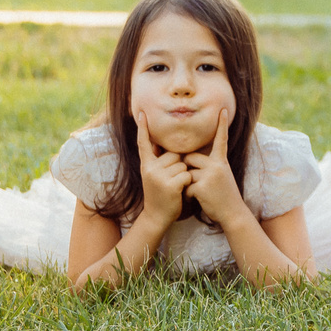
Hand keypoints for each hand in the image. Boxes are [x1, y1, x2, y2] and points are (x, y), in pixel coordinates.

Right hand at [132, 109, 196, 233]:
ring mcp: (159, 177)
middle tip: (171, 180)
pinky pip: (187, 175)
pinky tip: (180, 191)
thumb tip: (163, 143)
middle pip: (174, 154)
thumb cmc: (159, 194)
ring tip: (175, 187)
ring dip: (184, 174)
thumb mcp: (153, 176)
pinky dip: (188, 182)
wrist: (156, 217)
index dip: (143, 127)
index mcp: (146, 165)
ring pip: (182, 164)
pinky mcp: (170, 185)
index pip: (143, 143)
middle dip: (179, 164)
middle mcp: (150, 168)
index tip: (142, 113)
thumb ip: (157, 160)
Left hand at [183, 99, 248, 225]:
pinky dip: (189, 195)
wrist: (233, 213)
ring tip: (200, 193)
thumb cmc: (224, 195)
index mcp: (221, 161)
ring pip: (186, 173)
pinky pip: (186, 187)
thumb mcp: (221, 175)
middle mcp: (216, 165)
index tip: (222, 109)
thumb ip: (210, 165)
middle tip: (195, 180)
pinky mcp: (202, 187)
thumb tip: (190, 158)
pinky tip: (200, 200)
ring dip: (188, 184)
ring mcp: (209, 176)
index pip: (220, 139)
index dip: (221, 125)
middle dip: (186, 167)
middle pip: (190, 157)